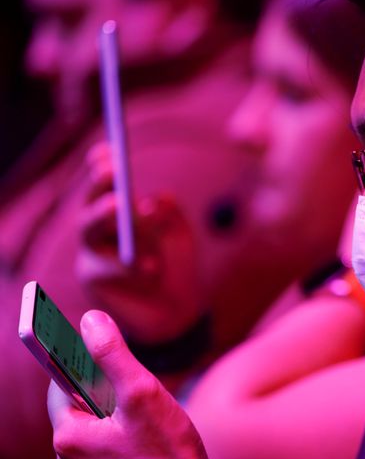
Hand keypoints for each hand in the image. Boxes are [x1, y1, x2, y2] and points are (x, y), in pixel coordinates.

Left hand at [47, 310, 227, 458]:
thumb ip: (112, 353)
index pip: (61, 388)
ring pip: (93, 440)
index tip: (101, 358)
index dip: (84, 369)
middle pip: (79, 415)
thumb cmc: (169, 453)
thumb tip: (91, 321)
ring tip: (147, 430)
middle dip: (106, 402)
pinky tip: (147, 453)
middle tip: (139, 400)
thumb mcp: (143, 392)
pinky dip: (120, 453)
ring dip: (114, 428)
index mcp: (69, 438)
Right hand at [76, 143, 204, 343]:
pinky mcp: (93, 280)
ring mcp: (92, 255)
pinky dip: (128, 264)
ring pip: (90, 231)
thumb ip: (170, 215)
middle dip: (98, 187)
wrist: (177, 310)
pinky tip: (151, 266)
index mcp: (120, 213)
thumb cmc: (176, 265)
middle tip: (110, 171)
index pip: (106, 184)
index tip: (109, 149)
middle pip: (90, 203)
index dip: (102, 165)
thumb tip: (156, 198)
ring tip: (119, 205)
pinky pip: (105, 267)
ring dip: (104, 217)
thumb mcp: (179, 236)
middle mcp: (100, 230)